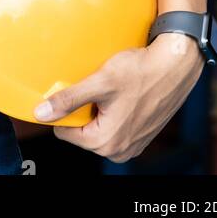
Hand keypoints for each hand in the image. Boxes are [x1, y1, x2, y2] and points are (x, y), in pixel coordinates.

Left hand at [31, 32, 203, 162]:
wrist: (175, 66)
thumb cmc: (140, 71)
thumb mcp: (100, 82)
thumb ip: (69, 99)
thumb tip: (40, 114)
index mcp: (105, 142)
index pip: (65, 131)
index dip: (65, 109)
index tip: (74, 89)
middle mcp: (119, 151)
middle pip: (82, 131)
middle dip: (84, 109)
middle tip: (95, 87)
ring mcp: (132, 145)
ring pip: (98, 127)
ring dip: (99, 109)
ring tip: (110, 89)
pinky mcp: (141, 136)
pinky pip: (115, 125)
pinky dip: (113, 110)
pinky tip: (122, 93)